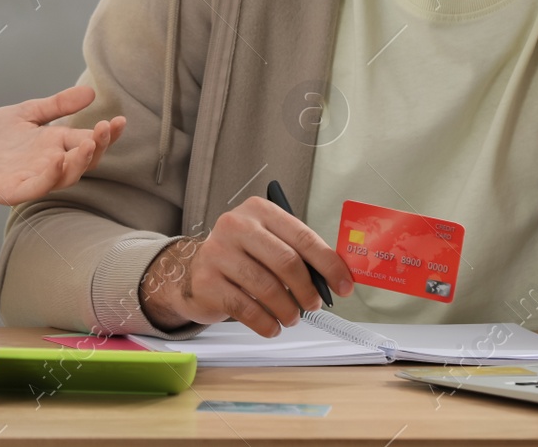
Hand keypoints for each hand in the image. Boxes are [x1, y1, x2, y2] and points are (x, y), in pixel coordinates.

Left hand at [0, 85, 125, 206]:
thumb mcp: (26, 113)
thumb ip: (57, 105)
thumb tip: (90, 92)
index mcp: (54, 144)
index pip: (88, 140)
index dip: (106, 134)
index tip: (120, 120)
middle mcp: (49, 162)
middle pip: (84, 160)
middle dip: (99, 145)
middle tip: (106, 128)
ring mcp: (33, 177)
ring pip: (66, 176)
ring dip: (80, 161)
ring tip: (89, 143)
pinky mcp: (14, 190)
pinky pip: (37, 187)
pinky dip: (50, 176)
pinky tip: (58, 160)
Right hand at [138, 197, 354, 337]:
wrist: (192, 271)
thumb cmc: (242, 257)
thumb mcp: (269, 243)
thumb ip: (298, 254)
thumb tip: (336, 279)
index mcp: (259, 211)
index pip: (303, 237)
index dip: (329, 265)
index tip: (344, 287)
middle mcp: (236, 225)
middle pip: (286, 262)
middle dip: (308, 290)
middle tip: (314, 305)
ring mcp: (218, 253)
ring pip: (267, 288)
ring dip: (288, 310)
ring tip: (292, 317)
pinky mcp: (207, 282)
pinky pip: (246, 309)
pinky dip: (266, 323)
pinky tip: (272, 326)